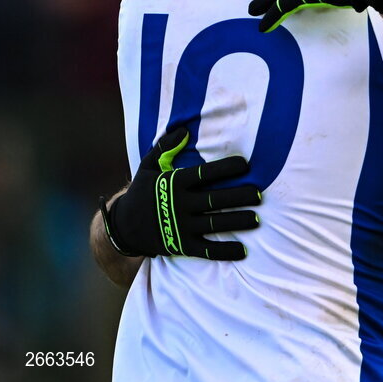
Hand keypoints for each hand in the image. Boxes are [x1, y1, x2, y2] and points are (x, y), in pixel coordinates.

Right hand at [99, 127, 260, 260]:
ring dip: (237, 221)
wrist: (123, 227)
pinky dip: (224, 251)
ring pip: (215, 223)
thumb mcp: (148, 166)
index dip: (225, 168)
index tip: (245, 165)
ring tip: (257, 219)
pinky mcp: (181, 246)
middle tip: (259, 194)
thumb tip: (184, 130)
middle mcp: (179, 205)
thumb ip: (165, 147)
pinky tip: (243, 251)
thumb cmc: (142, 192)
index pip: (204, 174)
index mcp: (174, 183)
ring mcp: (181, 227)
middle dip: (238, 196)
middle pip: (215, 199)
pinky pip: (206, 250)